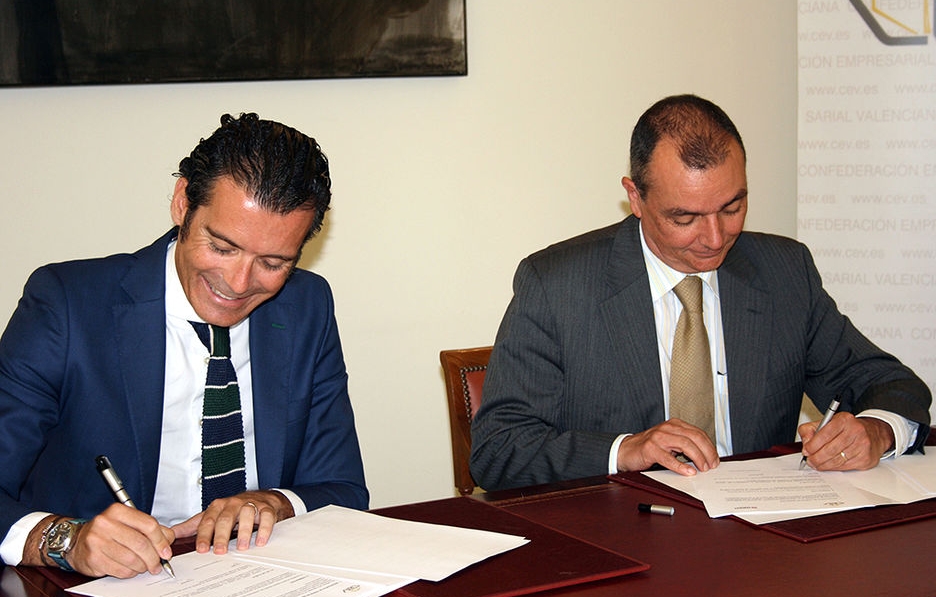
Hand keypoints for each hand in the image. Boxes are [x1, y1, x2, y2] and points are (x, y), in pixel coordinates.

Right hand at [24, 505, 174, 577]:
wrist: (76, 541)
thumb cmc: (106, 532)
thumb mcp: (128, 523)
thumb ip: (150, 528)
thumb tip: (168, 540)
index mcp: (118, 511)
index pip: (148, 525)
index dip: (161, 541)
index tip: (166, 551)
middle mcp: (106, 523)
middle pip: (141, 544)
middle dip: (153, 558)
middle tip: (157, 564)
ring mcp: (97, 541)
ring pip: (132, 559)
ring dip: (142, 567)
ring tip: (144, 567)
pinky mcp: (93, 558)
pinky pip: (120, 570)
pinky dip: (130, 573)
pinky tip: (131, 570)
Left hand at [171, 490, 294, 554]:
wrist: (261, 498)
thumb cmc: (234, 509)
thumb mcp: (212, 515)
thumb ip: (193, 525)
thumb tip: (171, 533)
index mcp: (217, 506)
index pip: (208, 521)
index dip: (204, 535)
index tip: (202, 549)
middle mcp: (233, 504)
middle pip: (225, 518)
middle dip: (222, 535)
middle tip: (220, 551)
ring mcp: (250, 504)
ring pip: (246, 514)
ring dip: (243, 531)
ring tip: (242, 547)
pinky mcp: (266, 509)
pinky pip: (266, 516)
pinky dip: (264, 528)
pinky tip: (259, 540)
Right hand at [616, 418, 719, 475]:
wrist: (626, 450)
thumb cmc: (649, 448)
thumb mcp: (669, 442)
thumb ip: (684, 445)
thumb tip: (705, 457)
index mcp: (674, 425)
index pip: (698, 433)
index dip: (709, 447)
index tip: (715, 459)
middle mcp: (667, 428)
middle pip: (695, 437)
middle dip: (707, 452)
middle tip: (712, 465)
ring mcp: (658, 437)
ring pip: (685, 445)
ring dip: (698, 458)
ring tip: (703, 468)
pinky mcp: (650, 449)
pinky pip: (669, 458)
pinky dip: (681, 466)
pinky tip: (688, 472)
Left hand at [799, 412, 893, 470]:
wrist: (873, 433)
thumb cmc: (847, 429)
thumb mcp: (827, 422)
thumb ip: (811, 430)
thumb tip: (805, 443)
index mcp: (844, 419)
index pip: (824, 434)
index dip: (812, 445)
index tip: (806, 451)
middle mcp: (855, 431)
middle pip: (830, 450)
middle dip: (816, 458)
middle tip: (810, 461)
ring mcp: (863, 445)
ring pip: (837, 460)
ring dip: (823, 465)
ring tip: (817, 464)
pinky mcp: (866, 458)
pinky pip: (845, 467)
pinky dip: (834, 468)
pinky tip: (829, 465)